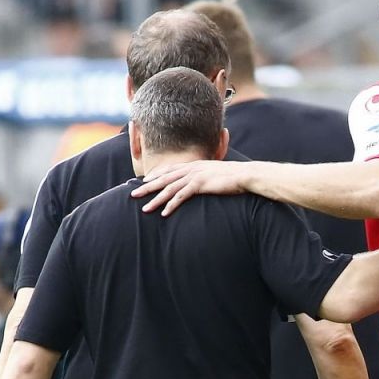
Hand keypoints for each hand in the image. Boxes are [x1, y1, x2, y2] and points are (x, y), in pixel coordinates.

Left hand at [130, 161, 245, 215]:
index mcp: (194, 165)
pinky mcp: (200, 184)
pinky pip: (182, 196)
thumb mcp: (216, 175)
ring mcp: (195, 176)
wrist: (245, 176)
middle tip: (133, 195)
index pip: (169, 170)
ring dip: (156, 199)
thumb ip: (206, 178)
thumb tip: (204, 184)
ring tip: (145, 209)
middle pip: (163, 178)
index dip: (155, 176)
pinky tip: (164, 213)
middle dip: (147, 187)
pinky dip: (171, 205)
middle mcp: (191, 169)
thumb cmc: (233, 178)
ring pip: (169, 188)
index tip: (144, 182)